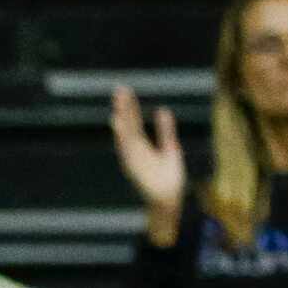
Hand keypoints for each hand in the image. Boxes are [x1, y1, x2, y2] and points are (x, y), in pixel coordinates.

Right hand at [109, 86, 186, 219]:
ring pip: (126, 132)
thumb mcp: (169, 148)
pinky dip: (121, 135)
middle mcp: (133, 151)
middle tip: (118, 88)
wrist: (168, 198)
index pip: (134, 123)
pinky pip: (127, 147)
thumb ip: (165, 130)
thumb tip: (162, 110)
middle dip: (123, 107)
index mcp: (141, 147)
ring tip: (118, 101)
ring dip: (122, 116)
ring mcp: (132, 158)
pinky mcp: (134, 165)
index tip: (126, 92)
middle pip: (127, 124)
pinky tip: (118, 123)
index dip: (130, 108)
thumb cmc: (168, 178)